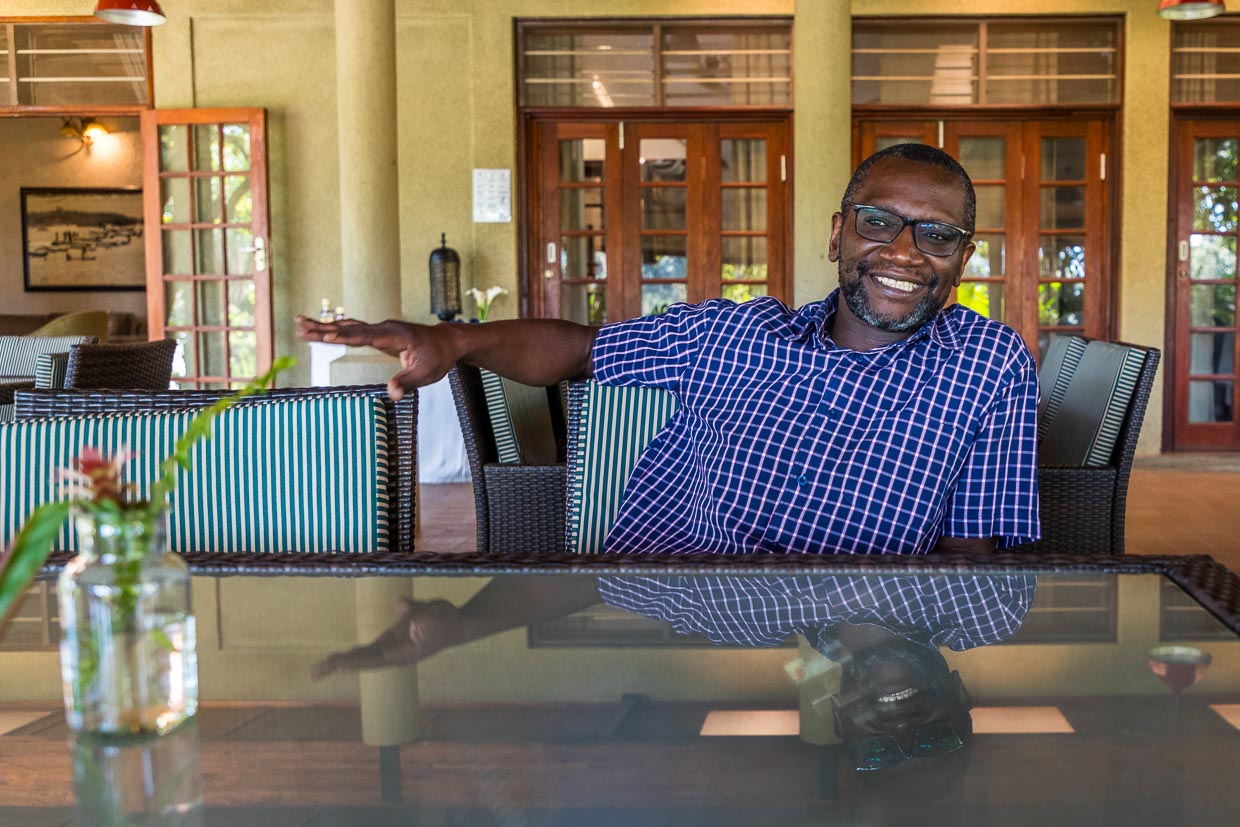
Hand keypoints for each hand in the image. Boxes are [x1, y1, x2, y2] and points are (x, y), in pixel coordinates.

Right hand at [295, 315, 456, 398]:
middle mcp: (384, 328)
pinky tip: (322, 330)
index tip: (325, 335)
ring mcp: (380, 329)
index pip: (365, 336)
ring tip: (300, 323)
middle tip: (300, 325)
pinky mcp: (379, 333)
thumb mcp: (426, 374)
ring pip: (348, 327)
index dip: (345, 337)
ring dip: (324, 326)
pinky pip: (353, 330)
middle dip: (324, 328)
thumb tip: (392, 394)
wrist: (447, 342)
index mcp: (395, 335)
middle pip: (350, 328)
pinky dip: (336, 330)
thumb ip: (407, 382)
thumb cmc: (438, 358)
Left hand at [311, 598, 461, 678]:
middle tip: (316, 671)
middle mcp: (393, 654)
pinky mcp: (390, 641)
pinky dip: (352, 654)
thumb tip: (399, 604)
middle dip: (340, 665)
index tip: (336, 663)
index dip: (355, 660)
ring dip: (342, 662)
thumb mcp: (433, 613)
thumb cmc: (446, 620)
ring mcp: (390, 648)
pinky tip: (338, 658)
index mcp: (403, 652)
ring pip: (362, 657)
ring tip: (319, 669)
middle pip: (362, 661)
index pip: (374, 657)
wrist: (457, 625)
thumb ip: (415, 610)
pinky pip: (367, 650)